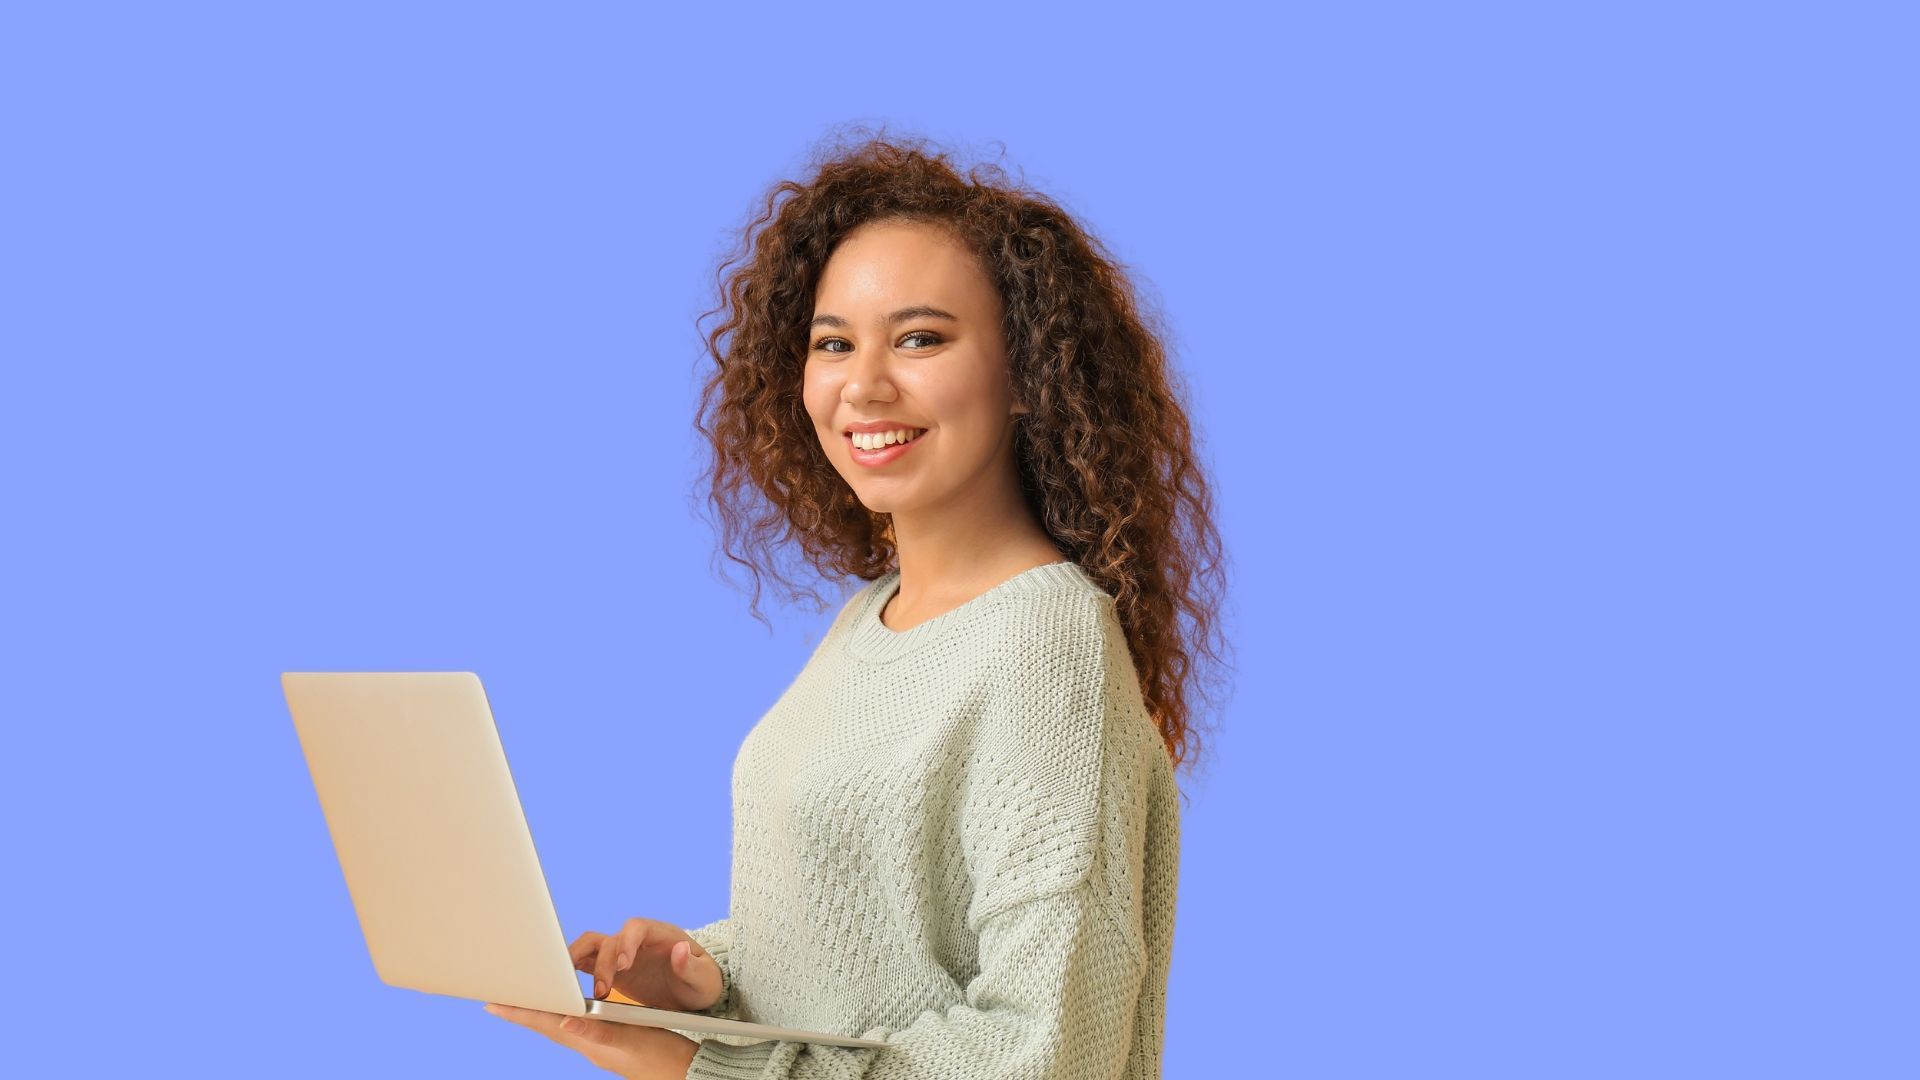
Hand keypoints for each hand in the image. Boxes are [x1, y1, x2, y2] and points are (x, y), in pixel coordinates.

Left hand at [483, 1002, 698, 1078]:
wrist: (684, 1072)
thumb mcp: (632, 1040)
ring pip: (559, 1026)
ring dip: (539, 1013)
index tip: (495, 1003)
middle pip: (547, 1025)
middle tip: (496, 1001)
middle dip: (522, 1012)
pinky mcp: (610, 1043)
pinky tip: (563, 1012)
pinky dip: (563, 1015)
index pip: (546, 1023)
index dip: (520, 1012)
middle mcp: (589, 1045)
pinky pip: (577, 1027)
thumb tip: (565, 1021)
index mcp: (590, 1042)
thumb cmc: (662, 1058)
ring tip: (521, 1004)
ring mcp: (598, 1046)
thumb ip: (599, 1031)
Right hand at [571, 916, 723, 1012]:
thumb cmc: (702, 981)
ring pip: (591, 946)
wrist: (693, 991)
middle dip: (603, 963)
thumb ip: (691, 966)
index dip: (626, 942)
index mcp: (660, 934)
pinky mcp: (611, 969)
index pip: (637, 927)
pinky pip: (587, 962)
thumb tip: (680, 949)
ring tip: (572, 989)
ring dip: (579, 962)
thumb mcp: (704, 978)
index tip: (623, 965)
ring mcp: (621, 953)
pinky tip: (563, 985)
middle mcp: (637, 940)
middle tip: (602, 991)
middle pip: (610, 940)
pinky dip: (572, 968)